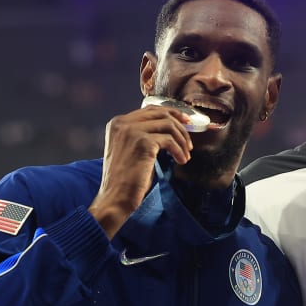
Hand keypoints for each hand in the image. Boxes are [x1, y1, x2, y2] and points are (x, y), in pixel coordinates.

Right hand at [87, 105, 193, 237]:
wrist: (116, 196)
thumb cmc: (125, 178)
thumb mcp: (130, 149)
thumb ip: (141, 134)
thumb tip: (170, 127)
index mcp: (117, 123)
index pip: (150, 109)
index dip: (171, 113)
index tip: (185, 121)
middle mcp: (122, 123)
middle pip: (161, 114)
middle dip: (180, 125)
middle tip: (189, 139)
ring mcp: (131, 131)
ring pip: (168, 125)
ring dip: (182, 140)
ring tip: (186, 154)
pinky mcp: (142, 142)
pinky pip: (170, 140)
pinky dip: (179, 150)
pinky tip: (181, 160)